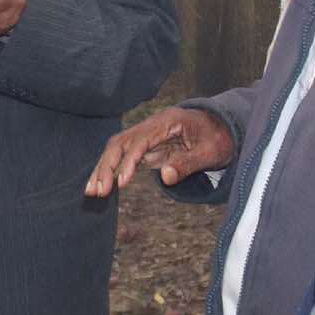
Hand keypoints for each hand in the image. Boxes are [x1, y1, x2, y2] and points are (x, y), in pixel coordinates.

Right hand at [87, 106, 236, 196]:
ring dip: (102, 169)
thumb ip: (188, 163)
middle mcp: (151, 125)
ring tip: (92, 192)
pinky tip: (100, 186)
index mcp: (167, 122)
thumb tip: (165, 177)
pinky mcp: (145, 147)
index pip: (140, 141)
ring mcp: (146, 135)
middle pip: (120, 142)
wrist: (222, 128)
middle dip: (106, 166)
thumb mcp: (210, 152)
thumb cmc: (218, 138)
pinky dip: (110, 171)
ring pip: (116, 149)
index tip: (121, 182)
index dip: (129, 161)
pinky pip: (122, 157)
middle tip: (98, 191)